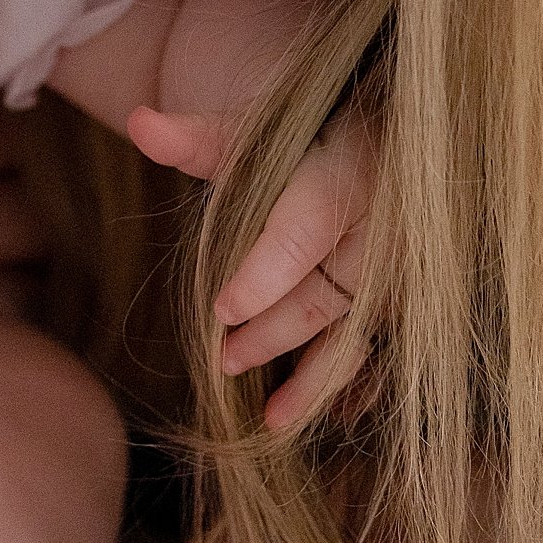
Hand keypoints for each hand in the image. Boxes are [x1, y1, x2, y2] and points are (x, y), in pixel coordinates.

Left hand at [129, 104, 373, 432]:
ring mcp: (401, 268)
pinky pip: (377, 349)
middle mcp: (384, 225)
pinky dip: (348, 384)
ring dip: (316, 378)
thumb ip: (198, 138)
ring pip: (359, 332)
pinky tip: (321, 417)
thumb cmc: (302, 136)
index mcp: (345, 173)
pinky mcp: (402, 297)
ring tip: (272, 418)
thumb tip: (140, 124)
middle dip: (274, 333)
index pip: (301, 235)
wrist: (379, 137)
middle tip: (224, 361)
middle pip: (327, 294)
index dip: (263, 277)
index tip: (222, 310)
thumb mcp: (252, 131)